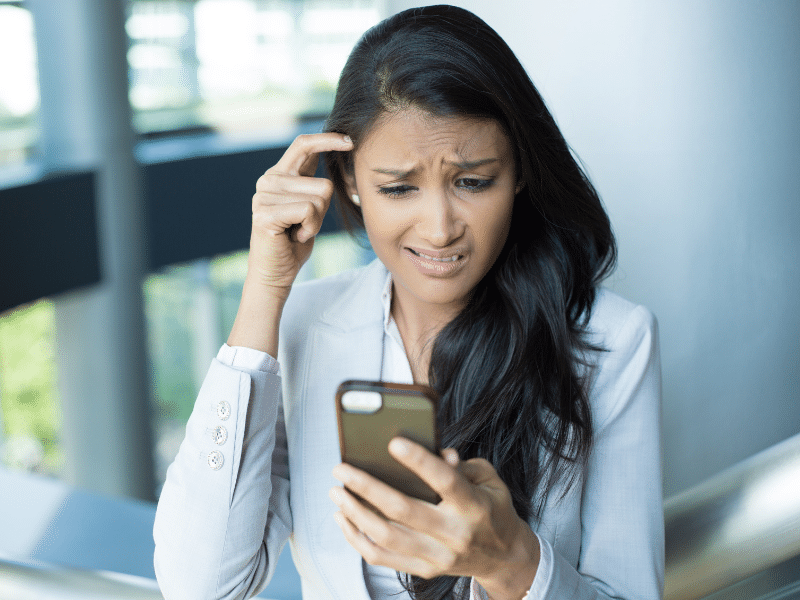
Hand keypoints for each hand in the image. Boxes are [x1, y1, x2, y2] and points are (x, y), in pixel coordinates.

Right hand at [248, 132, 352, 296]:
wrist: (275, 272)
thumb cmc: (295, 240)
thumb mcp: (309, 206)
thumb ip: (314, 183)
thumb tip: (339, 154)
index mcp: (280, 174)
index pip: (303, 144)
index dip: (328, 140)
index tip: (350, 141)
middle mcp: (269, 180)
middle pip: (323, 184)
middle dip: (324, 210)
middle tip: (303, 225)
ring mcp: (264, 196)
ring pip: (319, 198)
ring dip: (316, 222)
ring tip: (297, 230)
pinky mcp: (265, 213)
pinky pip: (308, 211)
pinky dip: (310, 228)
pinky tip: (294, 236)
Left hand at [329, 438, 539, 599]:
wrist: (504, 557)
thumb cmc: (492, 508)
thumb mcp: (489, 479)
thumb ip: (463, 465)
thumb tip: (439, 453)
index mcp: (473, 506)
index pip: (444, 480)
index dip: (419, 461)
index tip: (393, 442)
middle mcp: (454, 534)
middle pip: (403, 511)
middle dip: (366, 488)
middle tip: (342, 469)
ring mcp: (437, 556)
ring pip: (386, 536)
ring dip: (355, 513)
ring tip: (337, 492)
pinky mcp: (424, 570)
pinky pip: (382, 557)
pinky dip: (357, 538)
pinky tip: (344, 518)